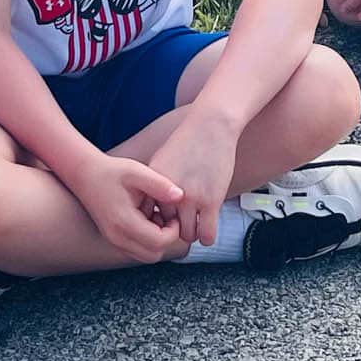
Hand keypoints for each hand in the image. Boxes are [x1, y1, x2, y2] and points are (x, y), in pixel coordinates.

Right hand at [79, 154, 189, 264]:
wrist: (85, 175)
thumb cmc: (112, 171)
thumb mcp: (137, 171)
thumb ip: (160, 184)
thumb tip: (180, 196)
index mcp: (124, 222)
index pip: (159, 242)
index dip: (173, 231)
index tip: (172, 213)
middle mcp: (117, 237)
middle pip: (153, 255)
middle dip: (166, 238)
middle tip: (164, 216)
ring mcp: (114, 241)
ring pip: (146, 255)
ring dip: (156, 240)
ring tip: (154, 216)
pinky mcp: (114, 240)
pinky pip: (137, 250)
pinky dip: (146, 240)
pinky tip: (145, 218)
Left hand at [145, 106, 239, 248]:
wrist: (211, 125)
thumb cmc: (189, 141)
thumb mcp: (162, 160)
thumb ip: (154, 184)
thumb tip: (149, 209)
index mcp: (153, 184)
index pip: (149, 217)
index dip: (159, 220)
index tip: (168, 217)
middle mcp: (168, 193)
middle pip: (166, 229)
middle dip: (175, 229)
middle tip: (184, 223)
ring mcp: (190, 198)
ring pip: (187, 235)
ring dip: (192, 232)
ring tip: (197, 224)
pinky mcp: (211, 201)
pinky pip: (206, 235)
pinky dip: (206, 236)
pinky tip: (208, 228)